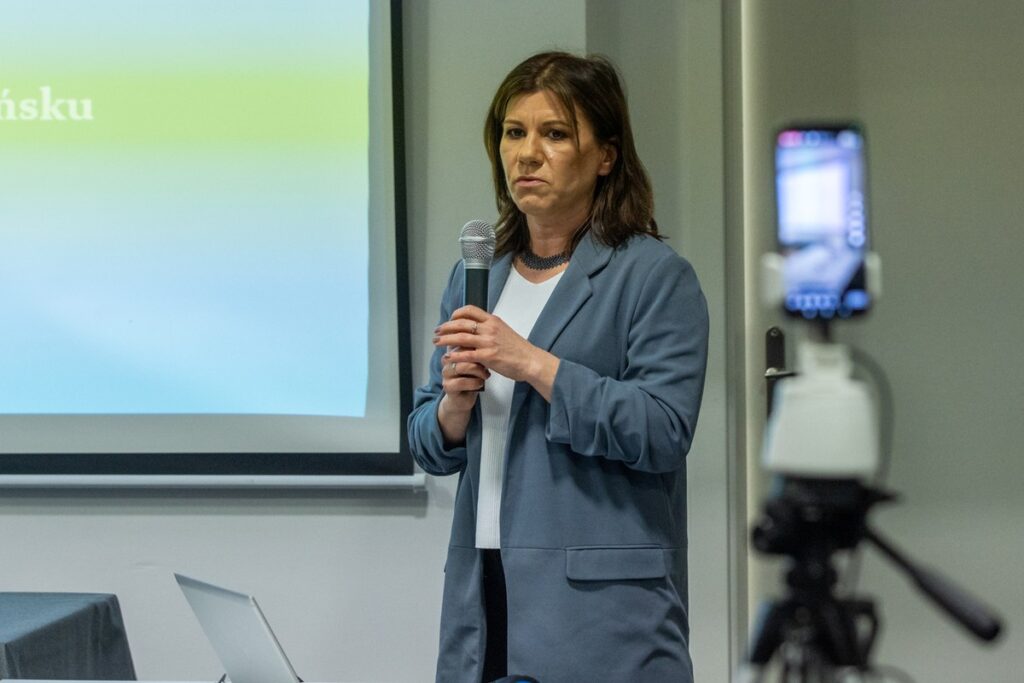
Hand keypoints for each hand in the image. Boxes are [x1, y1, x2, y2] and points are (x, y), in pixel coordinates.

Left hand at [433, 305, 559, 398]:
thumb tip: (477, 329)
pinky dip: (454, 356)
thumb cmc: (519, 349)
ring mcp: (488, 342)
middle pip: (461, 323)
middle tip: (437, 331)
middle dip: (446, 327)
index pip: (470, 310)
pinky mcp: (488, 356)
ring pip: (460, 337)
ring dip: (445, 340)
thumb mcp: (505, 331)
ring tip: (436, 342)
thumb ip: (491, 329)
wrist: (530, 361)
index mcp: (493, 321)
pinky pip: (466, 354)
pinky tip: (447, 358)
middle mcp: (489, 328)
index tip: (450, 319)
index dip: (456, 313)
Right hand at [439, 346, 488, 413]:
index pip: (462, 341)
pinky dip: (474, 383)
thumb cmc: (472, 377)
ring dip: (478, 371)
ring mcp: (446, 373)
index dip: (475, 345)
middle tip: (489, 364)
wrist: (463, 398)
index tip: (487, 350)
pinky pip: (461, 382)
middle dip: (478, 358)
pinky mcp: (447, 386)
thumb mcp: (476, 362)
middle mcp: (447, 360)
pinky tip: (480, 384)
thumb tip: (489, 339)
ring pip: (462, 366)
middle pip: (462, 352)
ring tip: (486, 375)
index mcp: (454, 350)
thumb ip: (478, 351)